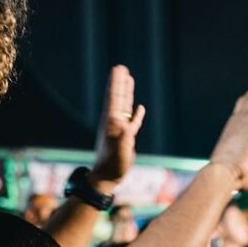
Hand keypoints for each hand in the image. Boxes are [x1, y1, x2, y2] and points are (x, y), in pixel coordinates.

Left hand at [89, 65, 145, 189]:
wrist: (107, 178)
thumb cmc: (113, 165)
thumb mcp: (119, 150)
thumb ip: (122, 137)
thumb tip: (125, 125)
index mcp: (111, 123)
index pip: (114, 98)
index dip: (117, 84)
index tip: (118, 69)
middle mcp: (114, 123)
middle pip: (117, 98)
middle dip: (119, 83)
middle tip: (121, 68)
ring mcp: (120, 130)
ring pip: (124, 107)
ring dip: (126, 93)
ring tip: (129, 80)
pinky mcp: (126, 139)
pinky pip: (133, 123)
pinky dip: (136, 114)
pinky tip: (140, 108)